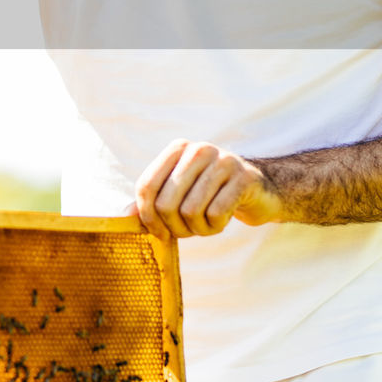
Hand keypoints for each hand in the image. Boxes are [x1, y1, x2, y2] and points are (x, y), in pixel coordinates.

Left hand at [132, 139, 280, 239]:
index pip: (146, 186)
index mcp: (177, 149)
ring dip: (197, 229)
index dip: (146, 216)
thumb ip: (150, 201)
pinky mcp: (244, 178)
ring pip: (191, 211)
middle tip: (186, 231)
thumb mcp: (178, 193)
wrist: (258, 191)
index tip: (158, 232)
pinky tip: (222, 221)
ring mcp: (223, 161)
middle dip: (174, 227)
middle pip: (166, 203)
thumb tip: (123, 216)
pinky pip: (216, 214)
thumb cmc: (210, 194)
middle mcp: (198, 150)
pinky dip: (216, 227)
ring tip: (206, 225)